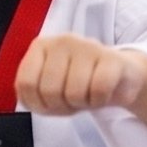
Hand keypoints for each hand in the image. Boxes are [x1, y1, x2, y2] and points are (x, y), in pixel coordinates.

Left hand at [15, 34, 146, 115]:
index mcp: (40, 46)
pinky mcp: (111, 57)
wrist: (120, 76)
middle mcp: (62, 41)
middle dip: (63, 106)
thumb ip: (30, 92)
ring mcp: (87, 46)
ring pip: (74, 93)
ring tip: (88, 94)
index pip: (26, 84)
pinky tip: (102, 94)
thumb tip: (27, 101)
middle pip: (50, 91)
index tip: (51, 103)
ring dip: (83, 104)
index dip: (39, 104)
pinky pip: (99, 90)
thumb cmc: (79, 83)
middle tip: (73, 100)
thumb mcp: (47, 87)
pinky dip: (100, 101)